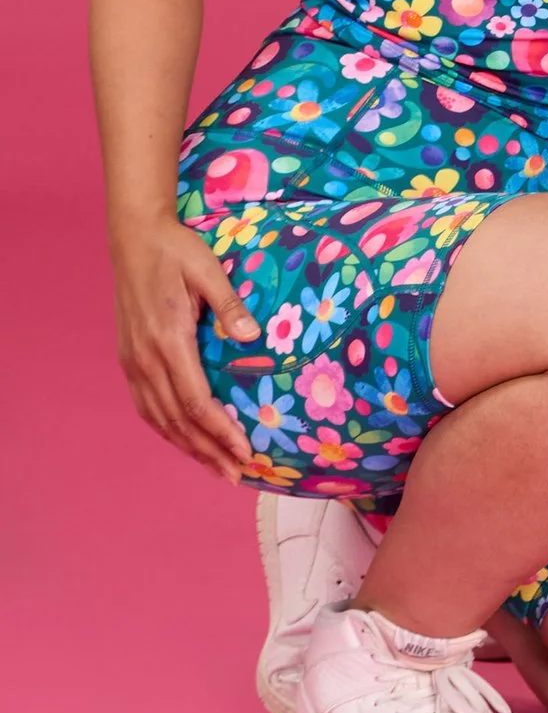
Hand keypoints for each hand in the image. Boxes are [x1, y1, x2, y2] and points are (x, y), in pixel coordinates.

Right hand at [111, 215, 257, 478]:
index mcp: (168, 340)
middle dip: (208, 451)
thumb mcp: (207, 269)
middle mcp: (146, 359)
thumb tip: (253, 337)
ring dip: (188, 447)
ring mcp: (133, 361)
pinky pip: (147, 405)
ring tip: (216, 467)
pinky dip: (167, 429)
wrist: (134, 238)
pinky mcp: (129, 359)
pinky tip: (184, 439)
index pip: (196, 401)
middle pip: (178, 420)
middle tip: (237, 475)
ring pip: (159, 418)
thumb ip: (229, 305)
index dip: (220, 432)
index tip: (245, 451)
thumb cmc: (176, 250)